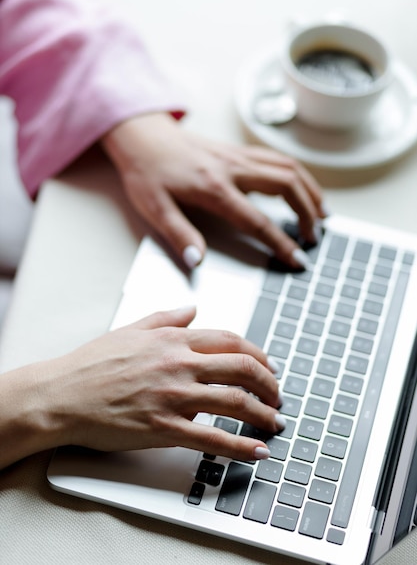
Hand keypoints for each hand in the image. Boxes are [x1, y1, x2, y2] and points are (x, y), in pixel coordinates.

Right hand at [0, 307, 283, 468]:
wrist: (61, 394)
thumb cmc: (91, 364)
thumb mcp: (130, 329)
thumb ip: (166, 317)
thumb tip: (192, 308)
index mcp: (173, 340)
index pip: (231, 341)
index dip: (259, 355)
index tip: (269, 367)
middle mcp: (179, 364)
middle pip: (243, 368)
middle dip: (270, 384)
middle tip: (278, 396)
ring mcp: (173, 396)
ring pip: (235, 402)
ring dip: (264, 414)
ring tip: (275, 423)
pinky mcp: (164, 428)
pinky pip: (213, 439)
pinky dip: (242, 446)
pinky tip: (257, 451)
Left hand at [102, 113, 325, 268]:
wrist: (142, 136)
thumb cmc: (146, 172)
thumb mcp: (153, 207)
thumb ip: (178, 234)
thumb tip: (198, 261)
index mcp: (214, 188)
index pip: (258, 220)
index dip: (281, 243)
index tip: (298, 260)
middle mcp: (233, 168)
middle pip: (286, 186)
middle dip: (307, 213)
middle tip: (314, 237)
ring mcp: (238, 156)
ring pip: (288, 167)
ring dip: (309, 190)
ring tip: (322, 213)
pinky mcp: (238, 150)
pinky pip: (277, 159)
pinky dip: (297, 173)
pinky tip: (301, 187)